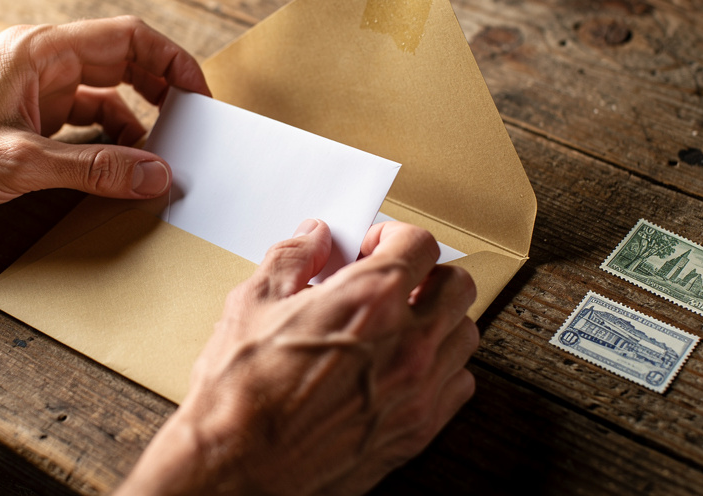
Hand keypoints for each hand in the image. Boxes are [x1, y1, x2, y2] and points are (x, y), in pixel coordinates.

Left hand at [0, 16, 207, 253]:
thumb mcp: (22, 163)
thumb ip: (95, 169)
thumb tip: (154, 174)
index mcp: (40, 51)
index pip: (127, 39)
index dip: (172, 62)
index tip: (199, 95)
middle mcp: (41, 62)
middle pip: (122, 61)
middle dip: (161, 91)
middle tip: (191, 124)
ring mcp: (35, 89)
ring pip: (105, 93)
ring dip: (135, 122)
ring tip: (159, 154)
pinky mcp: (28, 117)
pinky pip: (84, 120)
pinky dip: (108, 140)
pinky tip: (119, 165)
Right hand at [120, 219, 478, 494]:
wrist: (238, 466)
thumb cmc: (241, 392)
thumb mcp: (253, 303)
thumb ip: (292, 258)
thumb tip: (312, 237)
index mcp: (371, 299)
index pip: (421, 243)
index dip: (397, 236)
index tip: (376, 246)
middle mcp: (407, 342)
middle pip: (457, 285)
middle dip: (428, 273)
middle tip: (396, 280)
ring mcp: (418, 389)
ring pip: (465, 334)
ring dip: (439, 319)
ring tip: (403, 323)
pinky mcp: (417, 430)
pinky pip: (460, 384)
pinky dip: (442, 368)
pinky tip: (406, 367)